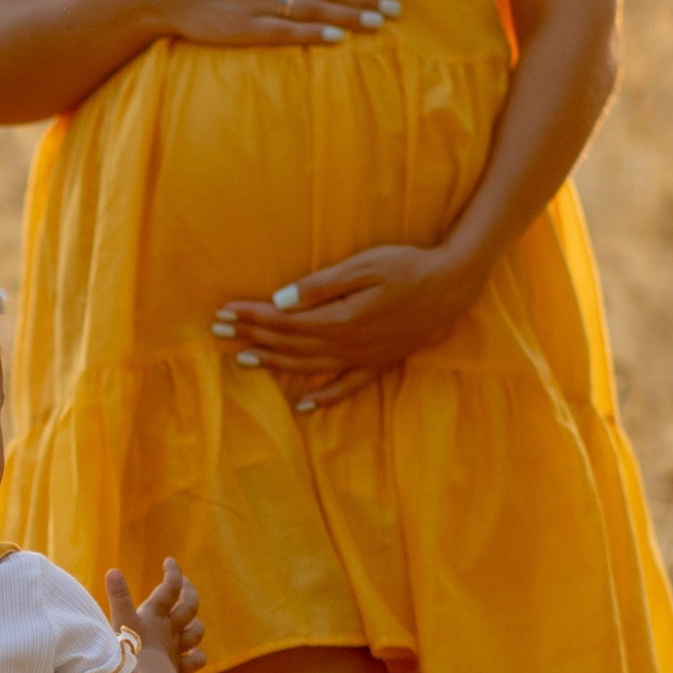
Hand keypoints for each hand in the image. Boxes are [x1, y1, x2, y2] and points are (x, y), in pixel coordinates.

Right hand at [106, 557, 202, 672]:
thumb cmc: (130, 659)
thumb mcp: (121, 624)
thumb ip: (119, 597)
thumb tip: (113, 571)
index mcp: (154, 617)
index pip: (170, 588)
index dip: (173, 573)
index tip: (170, 561)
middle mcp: (168, 632)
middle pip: (189, 606)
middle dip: (189, 592)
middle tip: (186, 583)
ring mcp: (174, 652)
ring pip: (195, 632)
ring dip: (195, 622)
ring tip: (192, 618)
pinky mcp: (175, 671)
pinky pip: (194, 661)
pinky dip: (197, 655)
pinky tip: (195, 654)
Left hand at [213, 243, 487, 411]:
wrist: (455, 286)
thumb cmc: (409, 266)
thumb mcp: (365, 266)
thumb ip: (322, 286)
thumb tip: (280, 301)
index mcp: (341, 319)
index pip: (284, 321)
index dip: (251, 317)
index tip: (223, 312)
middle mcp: (348, 346)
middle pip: (289, 345)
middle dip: (251, 337)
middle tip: (217, 332)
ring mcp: (363, 359)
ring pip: (309, 367)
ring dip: (274, 363)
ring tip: (243, 360)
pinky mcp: (379, 364)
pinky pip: (345, 388)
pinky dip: (322, 399)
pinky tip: (302, 406)